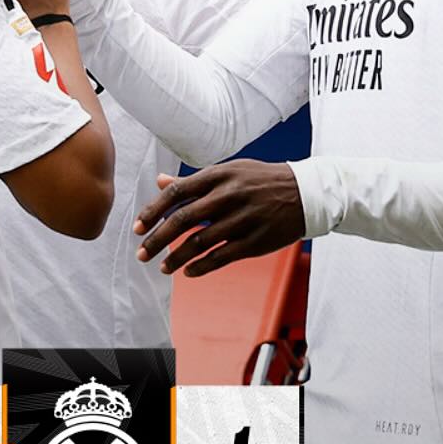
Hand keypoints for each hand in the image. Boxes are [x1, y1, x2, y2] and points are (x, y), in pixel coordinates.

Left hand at [134, 159, 305, 276]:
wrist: (305, 193)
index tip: (137, 227)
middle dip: (157, 239)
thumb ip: (194, 181)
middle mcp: (229, 196)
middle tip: (141, 253)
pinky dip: (201, 267)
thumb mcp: (228, 171)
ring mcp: (243, 219)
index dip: (154, 211)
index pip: (177, 193)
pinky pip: (222, 257)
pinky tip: (188, 272)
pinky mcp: (255, 241)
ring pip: (200, 242)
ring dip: (177, 257)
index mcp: (219, 175)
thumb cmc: (260, 180)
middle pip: (184, 220)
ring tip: (162, 267)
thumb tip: (161, 182)